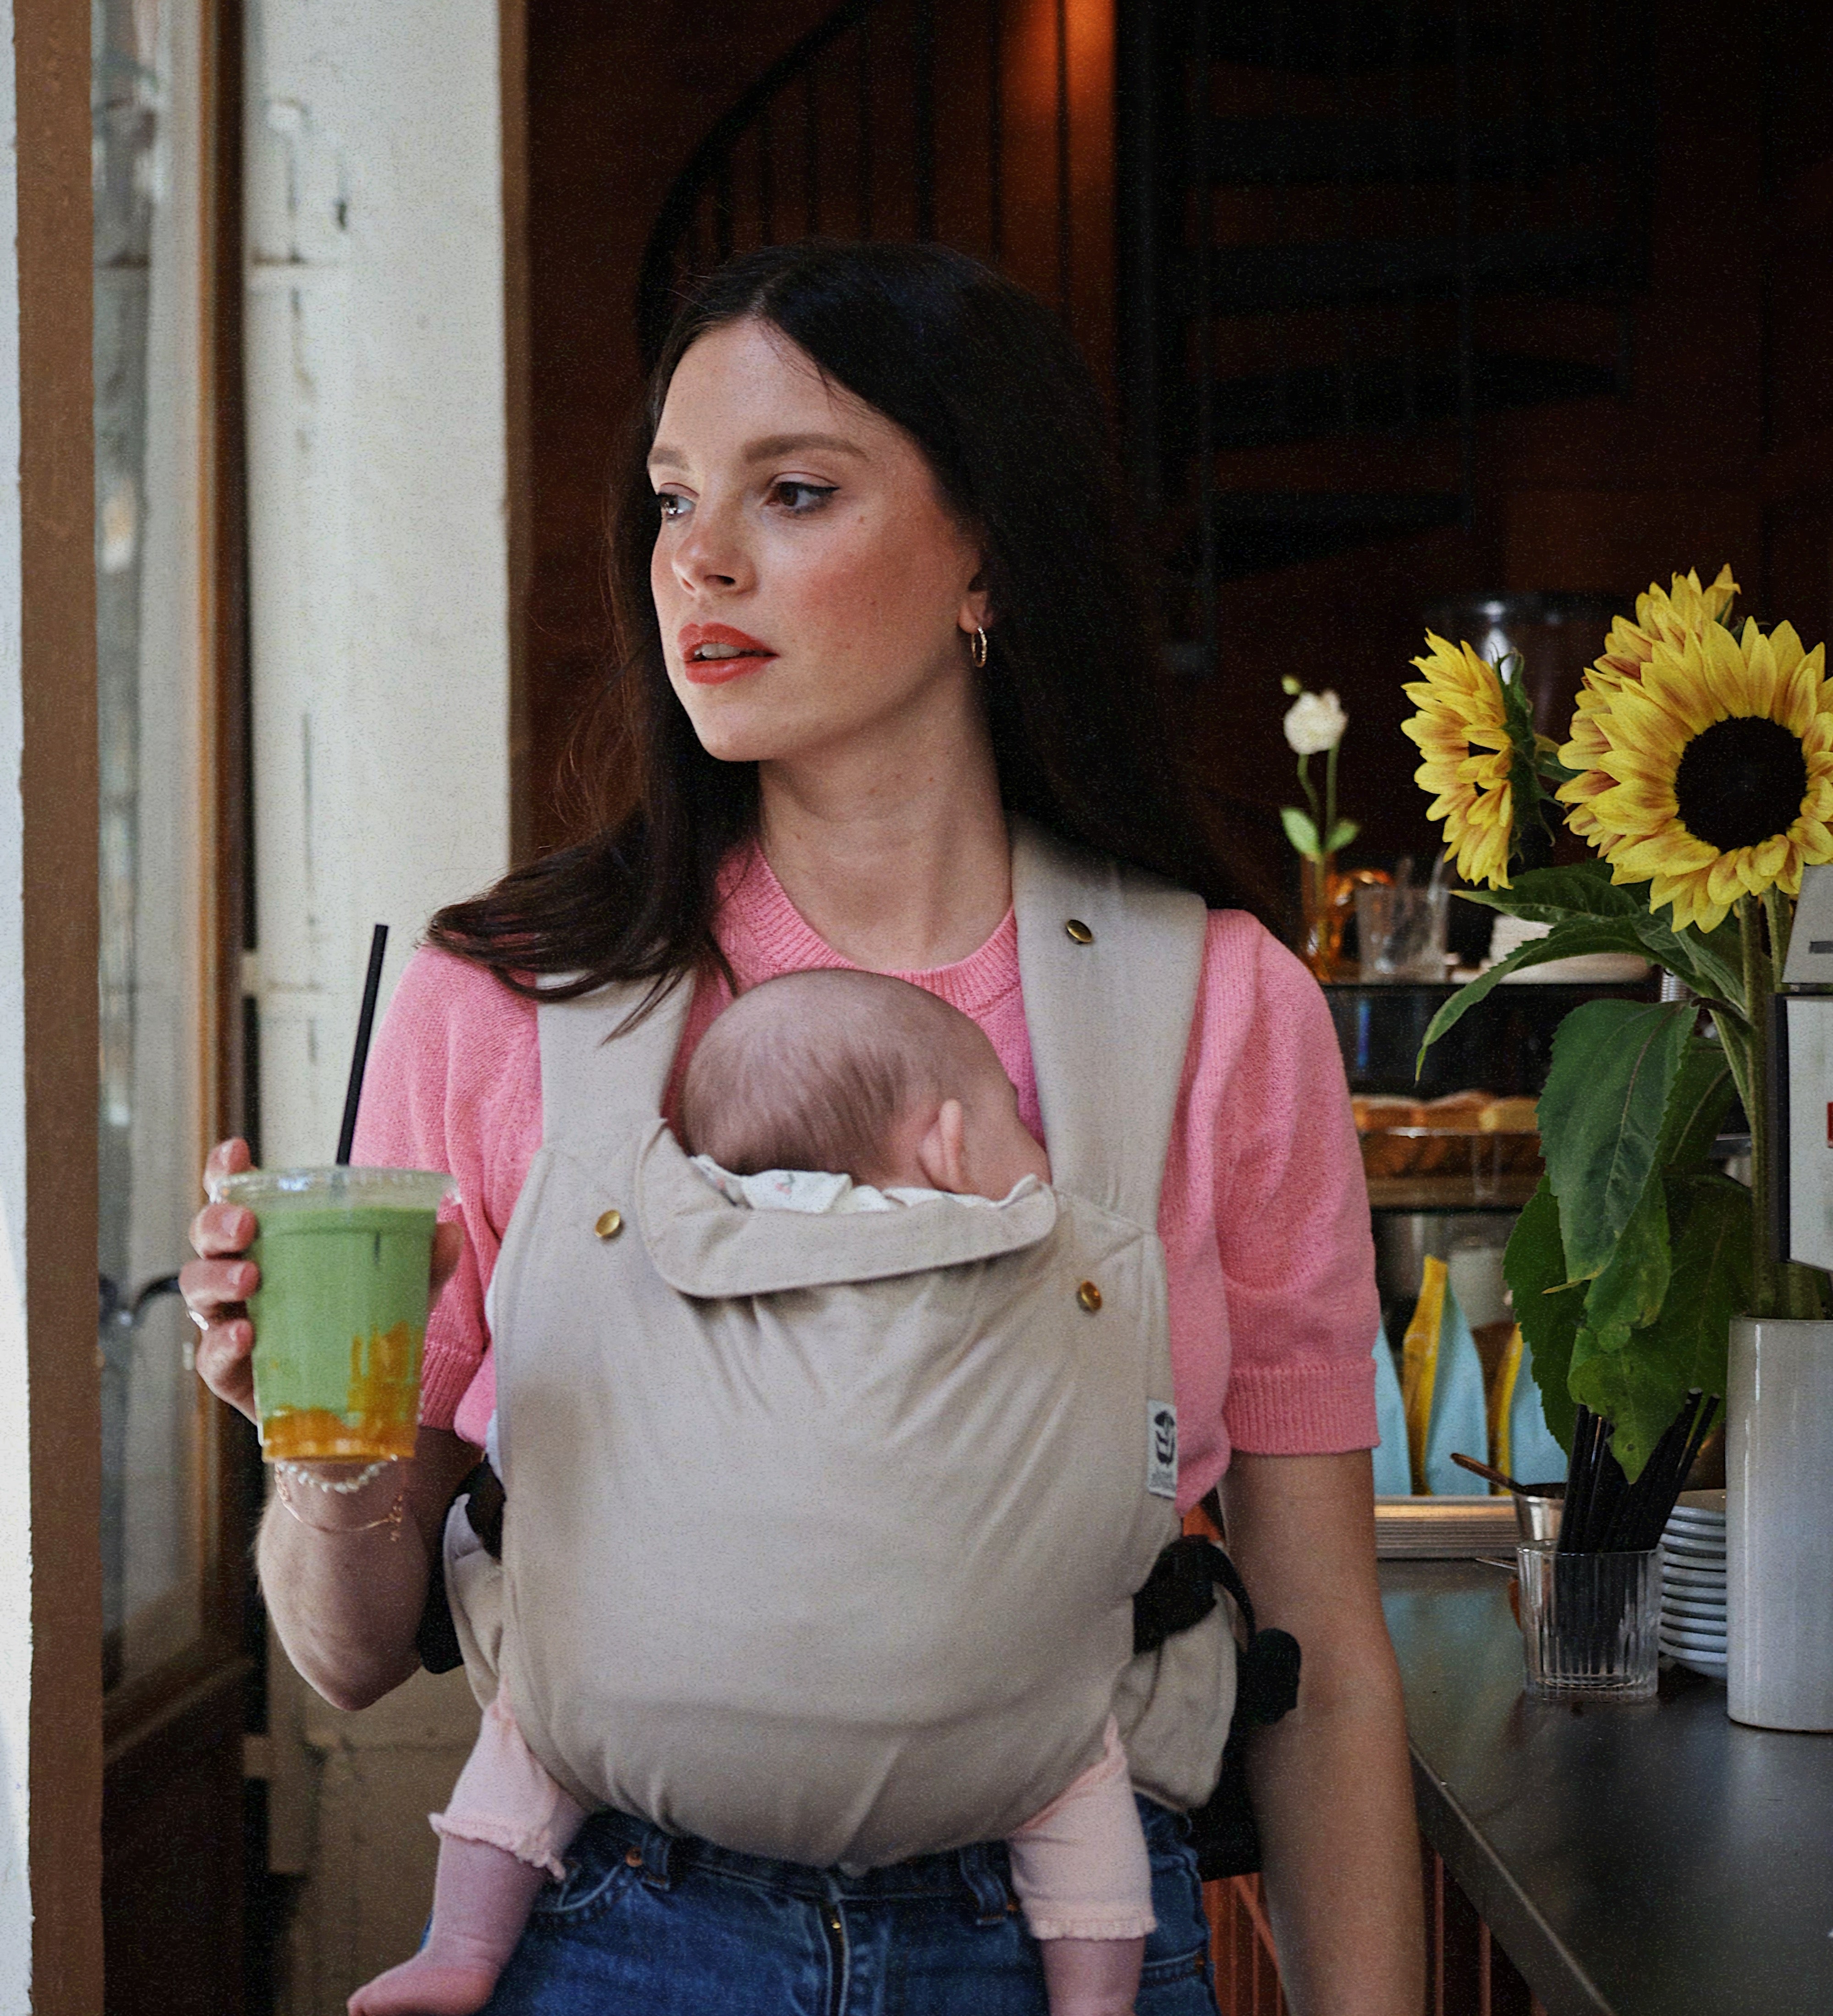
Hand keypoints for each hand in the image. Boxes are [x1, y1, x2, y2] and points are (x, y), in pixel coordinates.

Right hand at [181, 1137, 465, 1424]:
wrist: (355, 1414)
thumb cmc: (363, 1331)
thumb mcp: (403, 1292)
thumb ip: (424, 1262)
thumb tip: (448, 1230)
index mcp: (274, 1244)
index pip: (237, 1198)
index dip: (228, 1172)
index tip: (237, 1152)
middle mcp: (239, 1276)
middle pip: (206, 1238)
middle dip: (217, 1223)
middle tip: (246, 1226)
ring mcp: (227, 1322)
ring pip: (196, 1289)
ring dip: (217, 1278)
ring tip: (251, 1278)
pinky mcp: (227, 1372)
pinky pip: (209, 1355)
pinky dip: (221, 1343)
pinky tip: (244, 1336)